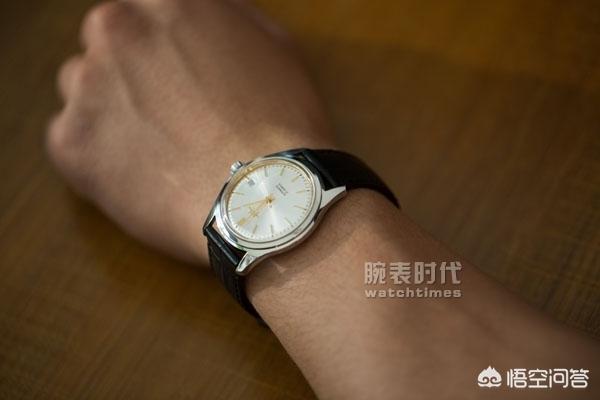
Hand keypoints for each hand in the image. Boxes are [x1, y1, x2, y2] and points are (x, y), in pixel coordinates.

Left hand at [47, 0, 333, 262]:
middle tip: (166, 111)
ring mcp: (88, 85)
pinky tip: (142, 172)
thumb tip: (205, 18)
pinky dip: (99, 155)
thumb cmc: (280, 127)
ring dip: (109, 108)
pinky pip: (73, 140)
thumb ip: (227, 19)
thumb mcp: (275, 48)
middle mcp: (119, 31)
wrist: (264, 197)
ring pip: (82, 87)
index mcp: (168, 2)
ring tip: (156, 148)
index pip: (143, 13)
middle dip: (130, 70)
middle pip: (107, 42)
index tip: (172, 72)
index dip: (160, 47)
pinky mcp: (71, 142)